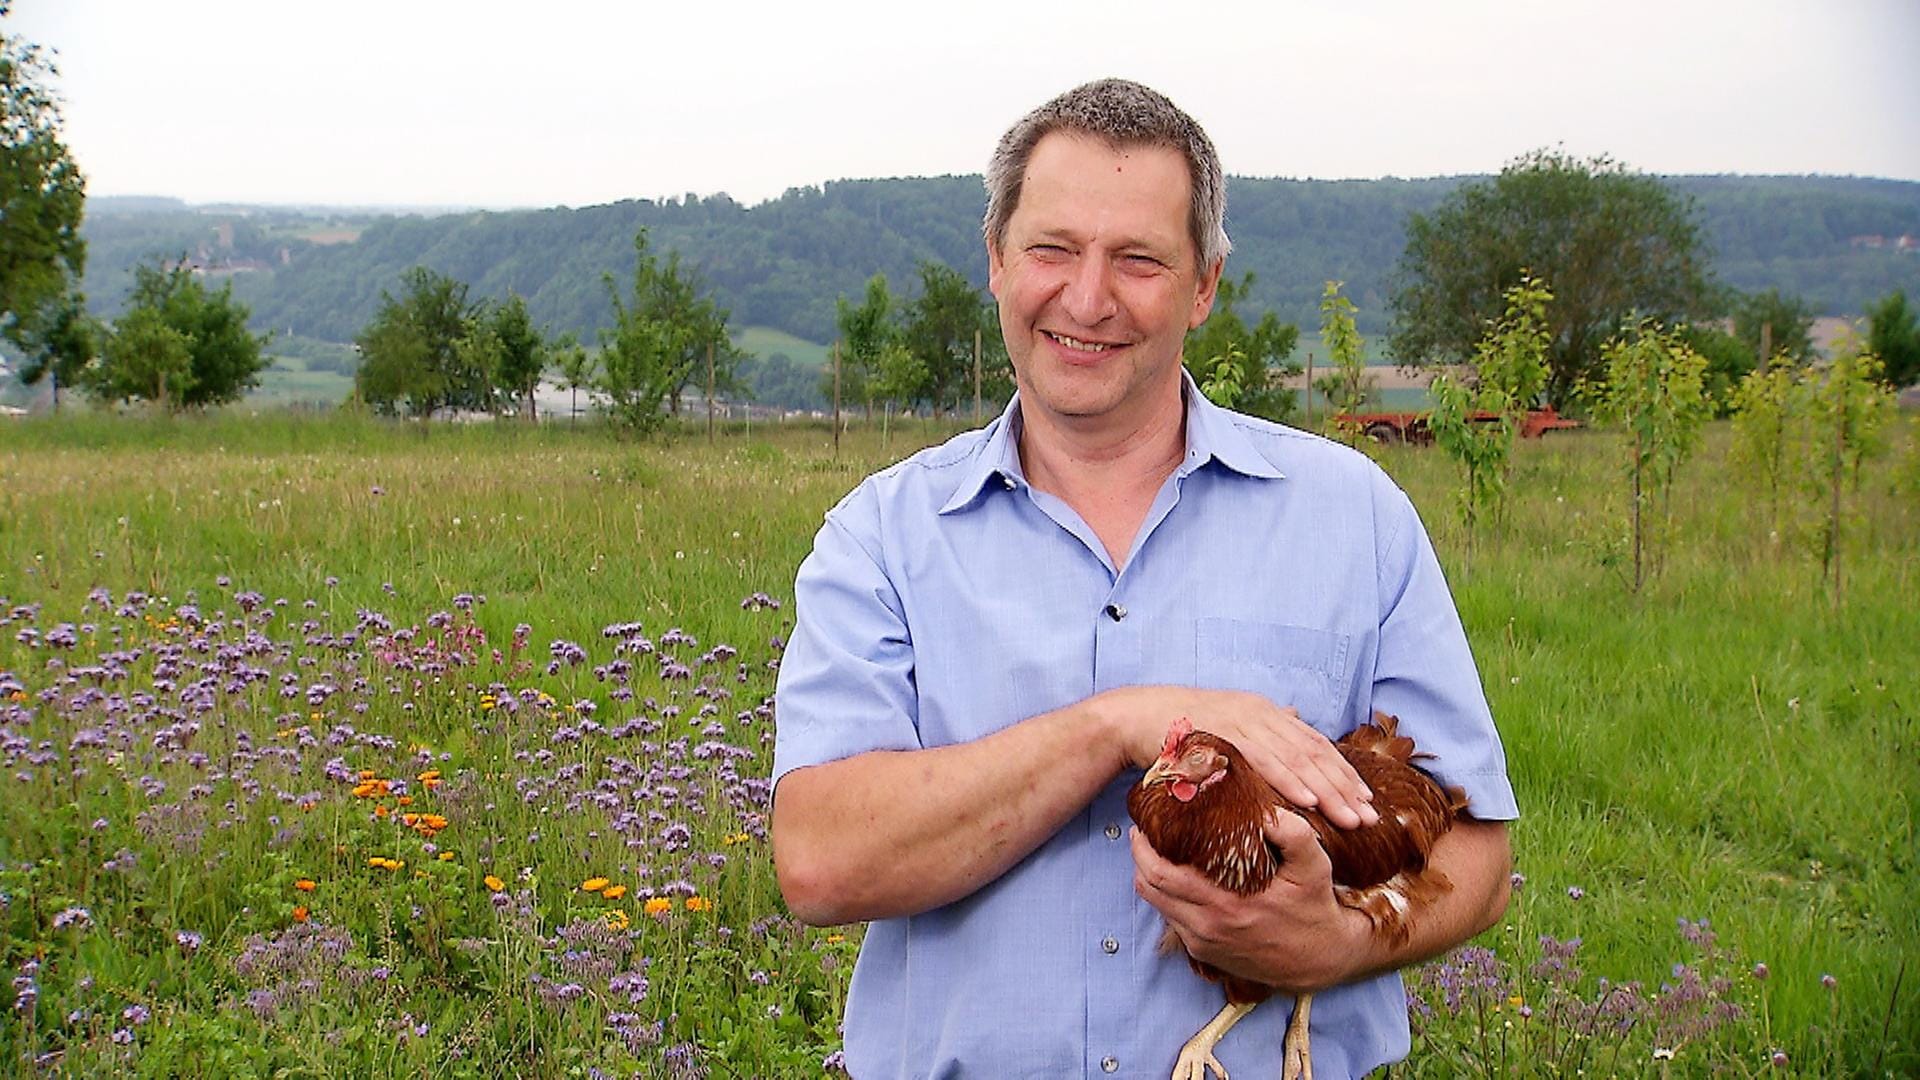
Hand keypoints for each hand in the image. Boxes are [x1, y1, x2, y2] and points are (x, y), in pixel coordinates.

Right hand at [1100, 685, 1376, 828]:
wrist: (1136, 718)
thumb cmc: (1182, 728)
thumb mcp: (1230, 724)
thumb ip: (1263, 726)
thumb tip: (1296, 718)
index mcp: (1266, 712)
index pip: (1315, 744)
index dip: (1343, 772)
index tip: (1367, 800)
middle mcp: (1260, 712)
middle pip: (1313, 753)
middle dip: (1344, 787)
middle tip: (1370, 817)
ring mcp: (1242, 722)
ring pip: (1296, 759)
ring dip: (1326, 791)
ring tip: (1350, 818)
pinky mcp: (1223, 735)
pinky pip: (1263, 762)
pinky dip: (1288, 782)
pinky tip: (1309, 802)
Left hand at [1130, 809, 1376, 993]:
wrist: (1322, 959)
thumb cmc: (1315, 908)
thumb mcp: (1314, 867)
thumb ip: (1293, 834)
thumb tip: (1265, 811)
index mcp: (1224, 905)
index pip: (1160, 874)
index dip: (1143, 847)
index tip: (1144, 823)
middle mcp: (1206, 927)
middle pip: (1149, 888)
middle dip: (1140, 857)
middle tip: (1143, 833)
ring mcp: (1203, 943)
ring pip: (1157, 905)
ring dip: (1151, 878)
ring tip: (1157, 852)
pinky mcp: (1206, 954)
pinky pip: (1173, 920)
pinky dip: (1167, 897)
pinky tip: (1178, 879)